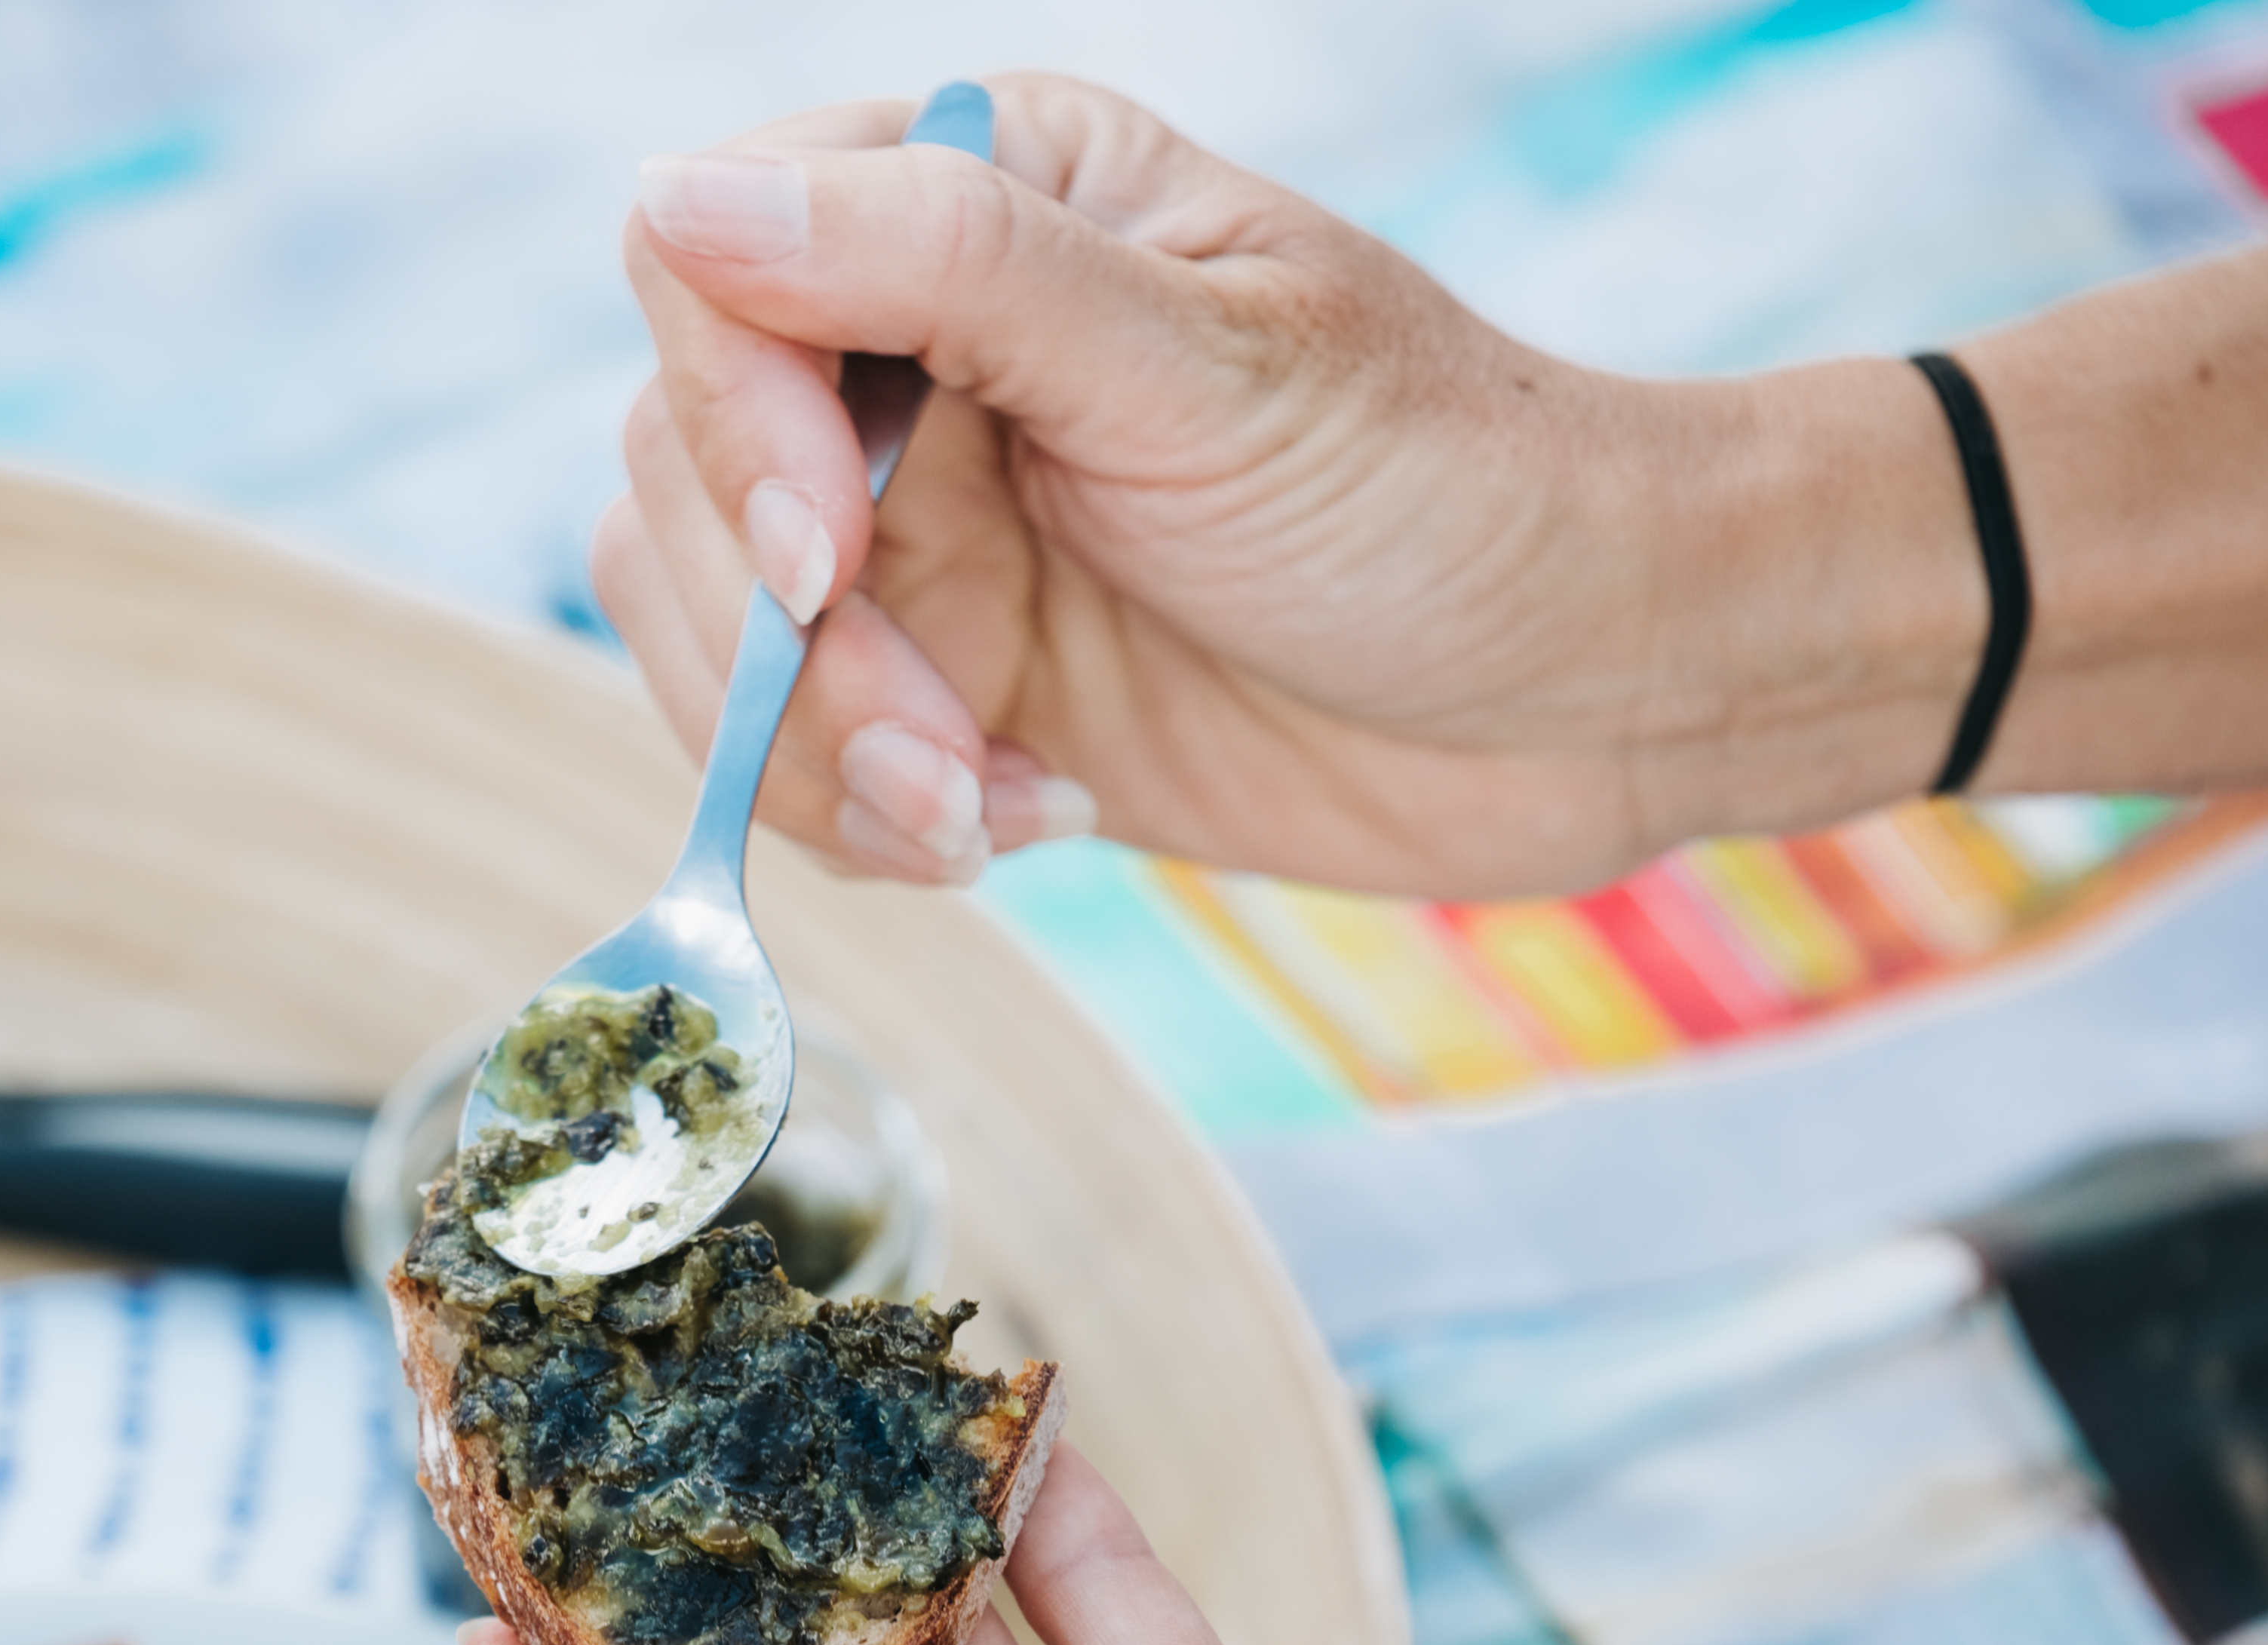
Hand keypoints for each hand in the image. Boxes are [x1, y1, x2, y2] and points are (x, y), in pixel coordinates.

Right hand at [600, 77, 1974, 898]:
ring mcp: (919, 520)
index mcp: (979, 195)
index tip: (826, 572)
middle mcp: (918, 346)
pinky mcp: (945, 674)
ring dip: (820, 760)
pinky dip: (869, 820)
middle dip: (786, 652)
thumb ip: (942, 269)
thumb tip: (676, 195)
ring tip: (990, 815)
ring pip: (705, 635)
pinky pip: (788, 752)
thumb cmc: (1447, 491)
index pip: (708, 274)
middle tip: (952, 753)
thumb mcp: (1202, 365)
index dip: (736, 435)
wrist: (1591, 692)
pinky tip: (1021, 826)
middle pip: (680, 477)